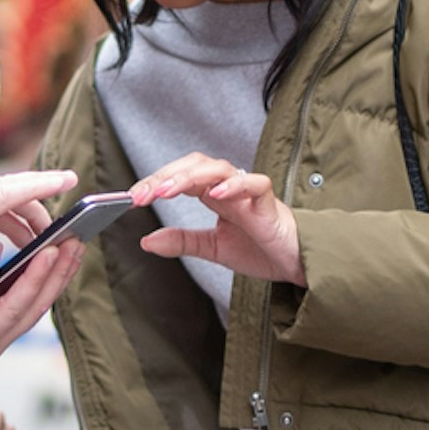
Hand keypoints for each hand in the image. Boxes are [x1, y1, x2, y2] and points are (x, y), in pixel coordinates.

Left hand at [0, 234, 83, 363]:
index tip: (78, 243)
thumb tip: (34, 241)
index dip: (62, 273)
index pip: (42, 300)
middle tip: (73, 242)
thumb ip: (1, 274)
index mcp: (1, 328)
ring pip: (13, 310)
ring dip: (33, 278)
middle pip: (35, 307)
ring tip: (48, 247)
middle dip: (57, 274)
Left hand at [131, 154, 304, 284]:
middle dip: (165, 177)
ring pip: (219, 169)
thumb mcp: (213, 248)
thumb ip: (183, 241)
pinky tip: (216, 193)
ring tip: (167, 191)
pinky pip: (254, 184)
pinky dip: (235, 185)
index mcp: (213, 194)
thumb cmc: (259, 249)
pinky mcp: (269, 203)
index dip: (155, 182)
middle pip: (194, 165)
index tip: (132, 198)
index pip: (179, 176)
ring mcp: (249, 192)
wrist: (296, 264)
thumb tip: (147, 241)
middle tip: (142, 195)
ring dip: (190, 177)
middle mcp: (229, 188)